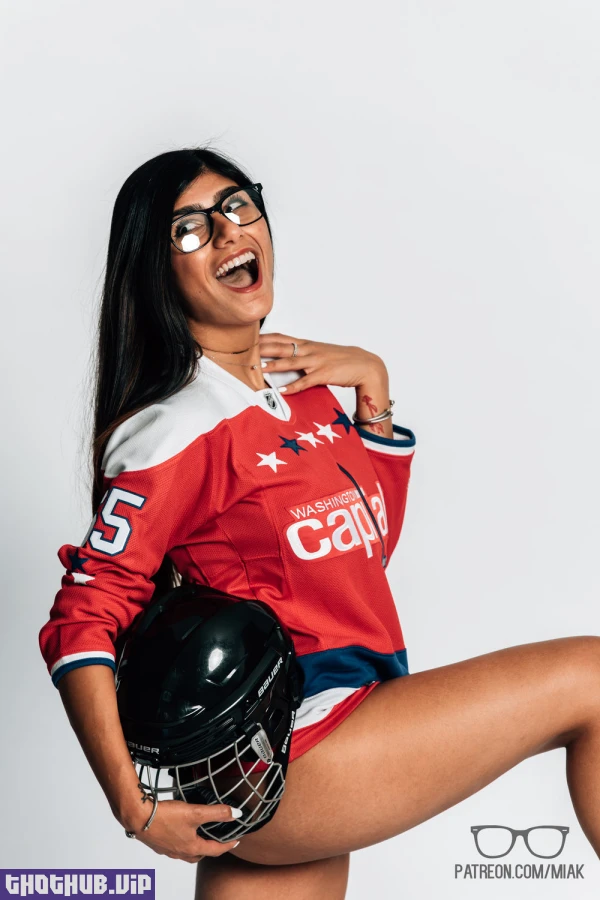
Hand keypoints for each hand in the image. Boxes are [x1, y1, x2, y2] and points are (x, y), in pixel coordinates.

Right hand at [122, 799, 241, 863]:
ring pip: (186, 852)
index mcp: (192, 847)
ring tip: (199, 835)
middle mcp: (180, 852)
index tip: (236, 842)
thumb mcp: (196, 812)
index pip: (215, 850)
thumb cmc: (165, 817)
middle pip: (200, 855)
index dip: (228, 845)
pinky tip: (179, 831)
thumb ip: (217, 813)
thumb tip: (236, 814)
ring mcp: (168, 849)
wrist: (138, 817)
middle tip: (218, 840)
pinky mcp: (158, 843)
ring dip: (195, 846)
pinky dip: (181, 842)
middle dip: (211, 849)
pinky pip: (174, 847)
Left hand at [258, 332, 386, 394]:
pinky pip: (306, 381)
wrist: (365, 365)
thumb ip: (303, 355)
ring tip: (260, 369)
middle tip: (246, 351)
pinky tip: (283, 391)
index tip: (249, 339)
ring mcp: (316, 361)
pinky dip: (294, 386)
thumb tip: (287, 359)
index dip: (265, 338)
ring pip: (291, 362)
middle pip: (281, 346)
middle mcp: (309, 350)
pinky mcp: (324, 374)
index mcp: (307, 344)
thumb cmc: (342, 360)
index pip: (281, 337)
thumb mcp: (320, 353)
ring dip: (274, 366)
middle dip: (263, 349)